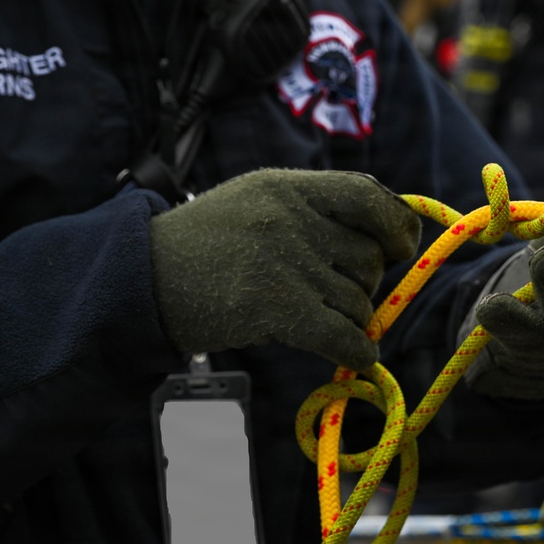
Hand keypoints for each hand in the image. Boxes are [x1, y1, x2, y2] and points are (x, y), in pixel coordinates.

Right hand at [148, 169, 421, 369]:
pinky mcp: (277, 309)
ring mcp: (284, 262)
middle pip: (369, 258)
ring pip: (359, 302)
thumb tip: (387, 235)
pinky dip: (358, 352)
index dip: (396, 223)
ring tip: (322, 320)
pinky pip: (345, 336)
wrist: (141, 279)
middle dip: (365, 283)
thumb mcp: (256, 201)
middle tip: (337, 294)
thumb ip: (315, 208)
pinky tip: (355, 357)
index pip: (367, 194)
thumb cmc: (204, 244)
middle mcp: (291, 219)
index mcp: (287, 186)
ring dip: (353, 320)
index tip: (402, 245)